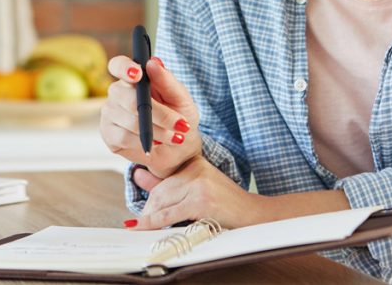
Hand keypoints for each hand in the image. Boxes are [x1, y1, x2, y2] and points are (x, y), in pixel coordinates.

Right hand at [99, 54, 200, 177]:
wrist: (179, 147)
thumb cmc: (179, 115)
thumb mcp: (181, 97)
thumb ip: (167, 80)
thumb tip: (153, 62)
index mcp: (134, 77)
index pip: (118, 65)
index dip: (124, 68)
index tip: (138, 74)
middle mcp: (118, 93)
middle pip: (127, 97)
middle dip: (159, 114)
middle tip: (181, 124)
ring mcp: (110, 113)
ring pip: (129, 121)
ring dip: (157, 131)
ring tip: (174, 137)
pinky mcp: (109, 134)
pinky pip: (124, 137)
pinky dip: (145, 141)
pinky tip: (156, 143)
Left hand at [129, 157, 270, 229]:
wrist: (253, 215)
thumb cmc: (227, 204)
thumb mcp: (198, 187)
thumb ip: (170, 182)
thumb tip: (138, 176)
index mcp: (195, 163)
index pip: (163, 181)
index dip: (150, 198)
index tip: (143, 210)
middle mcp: (196, 170)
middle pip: (160, 191)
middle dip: (148, 210)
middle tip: (140, 224)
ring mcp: (199, 185)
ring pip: (162, 202)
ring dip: (149, 217)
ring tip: (142, 228)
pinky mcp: (200, 201)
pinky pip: (169, 214)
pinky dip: (151, 222)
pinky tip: (141, 226)